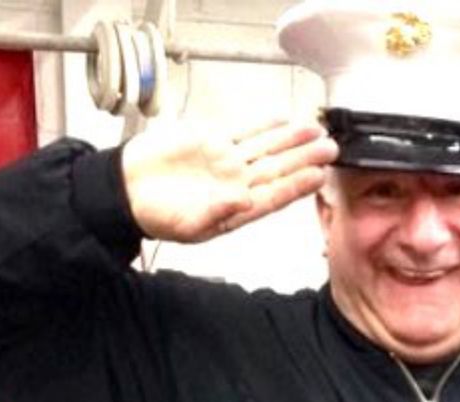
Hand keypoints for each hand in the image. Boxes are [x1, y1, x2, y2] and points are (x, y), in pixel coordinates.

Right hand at [121, 116, 337, 242]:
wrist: (127, 190)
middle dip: (305, 159)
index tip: (318, 176)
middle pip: (277, 169)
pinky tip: (282, 119)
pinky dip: (262, 125)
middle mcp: (236, 185)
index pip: (274, 197)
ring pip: (266, 148)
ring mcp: (226, 162)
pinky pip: (243, 132)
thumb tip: (245, 200)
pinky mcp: (212, 142)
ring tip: (317, 130)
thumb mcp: (187, 224)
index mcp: (235, 210)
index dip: (297, 186)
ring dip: (291, 140)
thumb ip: (218, 212)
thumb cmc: (156, 215)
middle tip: (331, 148)